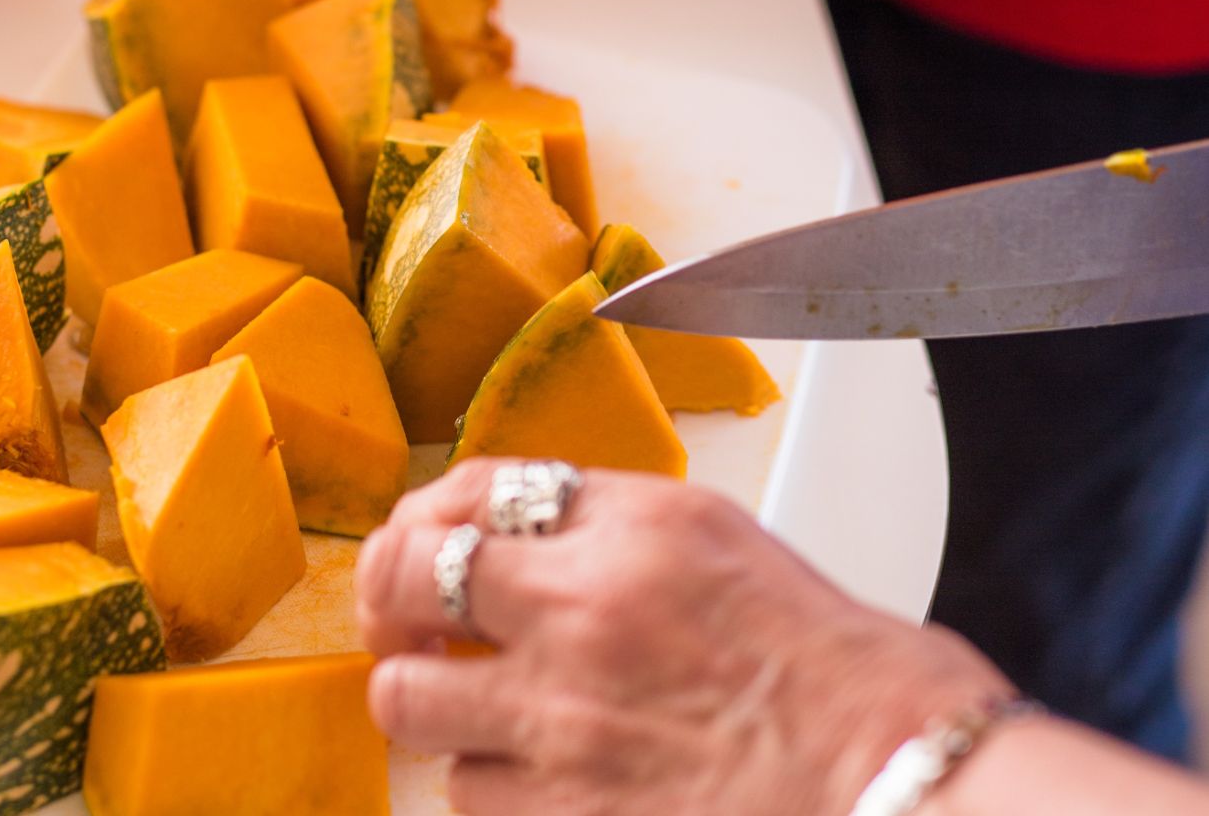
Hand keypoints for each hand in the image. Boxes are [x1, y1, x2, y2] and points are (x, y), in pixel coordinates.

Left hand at [356, 460, 1012, 815]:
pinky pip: (464, 791)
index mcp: (630, 526)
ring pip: (408, 699)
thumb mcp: (714, 538)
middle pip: (401, 578)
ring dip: (429, 700)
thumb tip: (507, 530)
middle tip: (403, 620)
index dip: (425, 516)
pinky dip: (487, 779)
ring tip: (468, 704)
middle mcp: (582, 608)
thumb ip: (603, 523)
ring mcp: (563, 718)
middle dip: (386, 599)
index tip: (421, 539)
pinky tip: (536, 771)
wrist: (887, 778)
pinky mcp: (561, 814)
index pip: (472, 490)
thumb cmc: (822, 666)